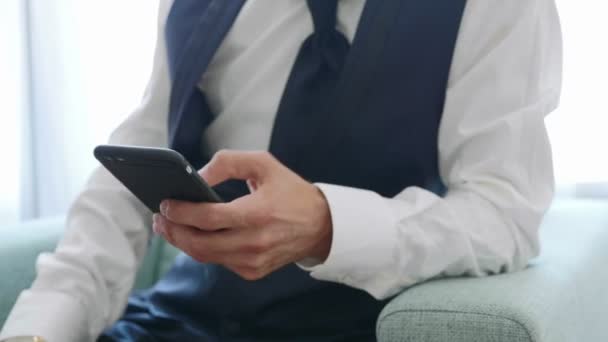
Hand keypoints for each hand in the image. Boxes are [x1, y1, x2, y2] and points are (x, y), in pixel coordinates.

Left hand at [153, 150, 332, 279]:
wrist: (321, 225)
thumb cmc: (291, 191)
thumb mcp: (264, 164)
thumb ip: (227, 162)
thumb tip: (196, 177)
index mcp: (258, 213)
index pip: (208, 218)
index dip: (181, 212)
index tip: (165, 204)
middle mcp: (254, 242)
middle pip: (199, 243)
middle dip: (173, 231)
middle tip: (160, 217)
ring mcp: (253, 261)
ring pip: (205, 256)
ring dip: (182, 241)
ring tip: (170, 226)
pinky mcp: (253, 272)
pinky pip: (218, 262)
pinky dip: (203, 248)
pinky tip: (196, 235)